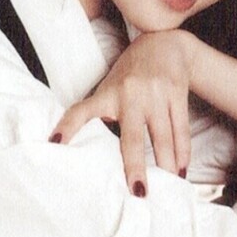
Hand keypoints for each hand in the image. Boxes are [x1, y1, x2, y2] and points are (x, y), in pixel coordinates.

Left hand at [49, 30, 195, 196]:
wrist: (164, 44)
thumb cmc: (130, 74)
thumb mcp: (110, 87)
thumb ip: (102, 113)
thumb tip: (87, 151)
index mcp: (108, 94)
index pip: (81, 111)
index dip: (66, 128)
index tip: (54, 145)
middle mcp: (131, 94)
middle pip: (133, 138)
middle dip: (136, 167)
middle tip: (138, 192)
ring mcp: (156, 94)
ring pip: (163, 137)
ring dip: (167, 165)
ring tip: (168, 186)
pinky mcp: (177, 93)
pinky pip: (181, 129)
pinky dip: (182, 152)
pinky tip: (181, 169)